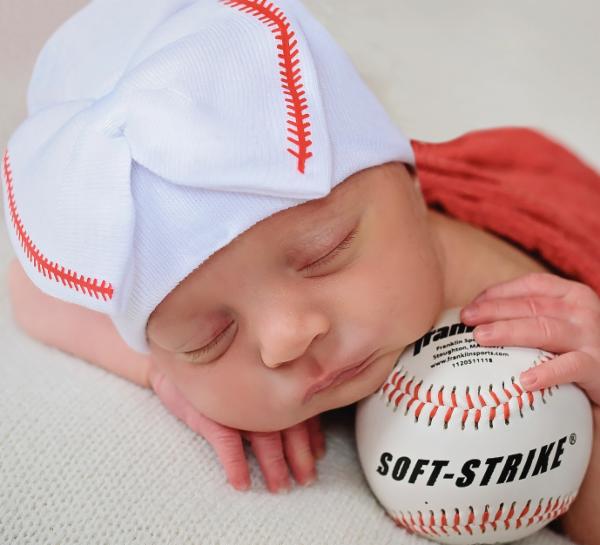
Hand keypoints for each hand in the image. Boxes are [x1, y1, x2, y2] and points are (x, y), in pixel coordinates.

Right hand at [147, 364, 325, 492]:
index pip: (300, 408)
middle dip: (300, 456)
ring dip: (274, 465)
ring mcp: (235, 401)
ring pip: (264, 438)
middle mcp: (259, 389)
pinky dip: (235, 464)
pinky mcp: (208, 411)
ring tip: (279, 487)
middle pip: (290, 427)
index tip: (319, 454)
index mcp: (272, 379)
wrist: (175, 354)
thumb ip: (274, 384)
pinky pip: (226, 442)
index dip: (313, 434)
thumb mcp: (250, 370)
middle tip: (307, 480)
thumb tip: (304, 403)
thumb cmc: (219, 366)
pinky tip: (241, 483)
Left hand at [460, 272, 599, 406]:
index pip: (531, 285)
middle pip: (532, 306)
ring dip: (509, 332)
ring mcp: (592, 338)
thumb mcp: (556, 325)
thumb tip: (473, 319)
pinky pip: (570, 367)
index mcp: (571, 295)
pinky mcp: (597, 367)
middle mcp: (583, 311)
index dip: (499, 292)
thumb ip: (526, 317)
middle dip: (494, 310)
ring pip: (544, 330)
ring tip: (481, 338)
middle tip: (466, 319)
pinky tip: (524, 381)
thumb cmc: (573, 350)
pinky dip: (547, 372)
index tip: (471, 305)